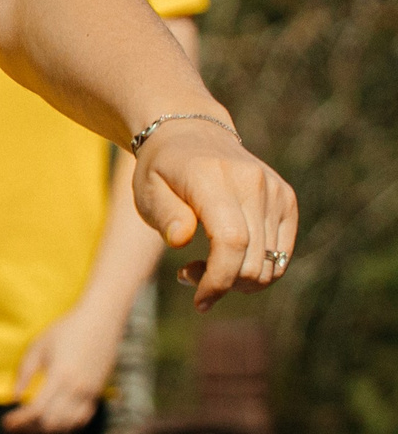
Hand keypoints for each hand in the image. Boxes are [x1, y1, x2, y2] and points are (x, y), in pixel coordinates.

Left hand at [2, 301, 125, 433]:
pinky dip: (64, 427)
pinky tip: (49, 424)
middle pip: (51, 423)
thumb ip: (25, 373)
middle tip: (12, 428)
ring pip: (67, 426)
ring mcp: (90, 393)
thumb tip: (14, 398)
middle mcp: (78, 389)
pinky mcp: (97, 394)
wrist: (101, 321)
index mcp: (60, 376)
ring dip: (45, 431)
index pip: (37, 410)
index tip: (6, 422)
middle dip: (29, 430)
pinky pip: (81, 420)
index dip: (20, 421)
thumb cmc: (66, 330)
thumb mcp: (39, 347)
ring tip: (27, 428)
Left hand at [133, 117, 299, 310]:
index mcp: (214, 179)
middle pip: (253, 259)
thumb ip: (165, 215)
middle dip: (222, 283)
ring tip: (202, 265)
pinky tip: (227, 258)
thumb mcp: (147, 190)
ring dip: (239, 279)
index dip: (219, 280)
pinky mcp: (287, 200)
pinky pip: (281, 254)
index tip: (200, 301)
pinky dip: (258, 268)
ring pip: (271, 263)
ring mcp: (276, 190)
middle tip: (187, 275)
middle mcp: (253, 183)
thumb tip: (180, 240)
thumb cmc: (162, 169)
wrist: (193, 132)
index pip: (231, 241)